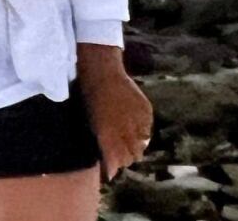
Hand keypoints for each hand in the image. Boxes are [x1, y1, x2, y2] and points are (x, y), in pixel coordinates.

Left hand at [76, 43, 153, 181]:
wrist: (101, 71)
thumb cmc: (89, 96)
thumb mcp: (91, 121)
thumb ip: (102, 141)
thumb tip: (107, 160)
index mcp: (108, 137)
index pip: (116, 163)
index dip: (113, 166)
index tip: (110, 166)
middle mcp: (126, 132)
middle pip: (132, 156)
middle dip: (125, 156)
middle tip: (119, 151)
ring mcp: (138, 121)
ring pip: (142, 144)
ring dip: (135, 144)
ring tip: (127, 138)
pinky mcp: (146, 111)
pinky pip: (147, 128)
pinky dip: (142, 129)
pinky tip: (134, 124)